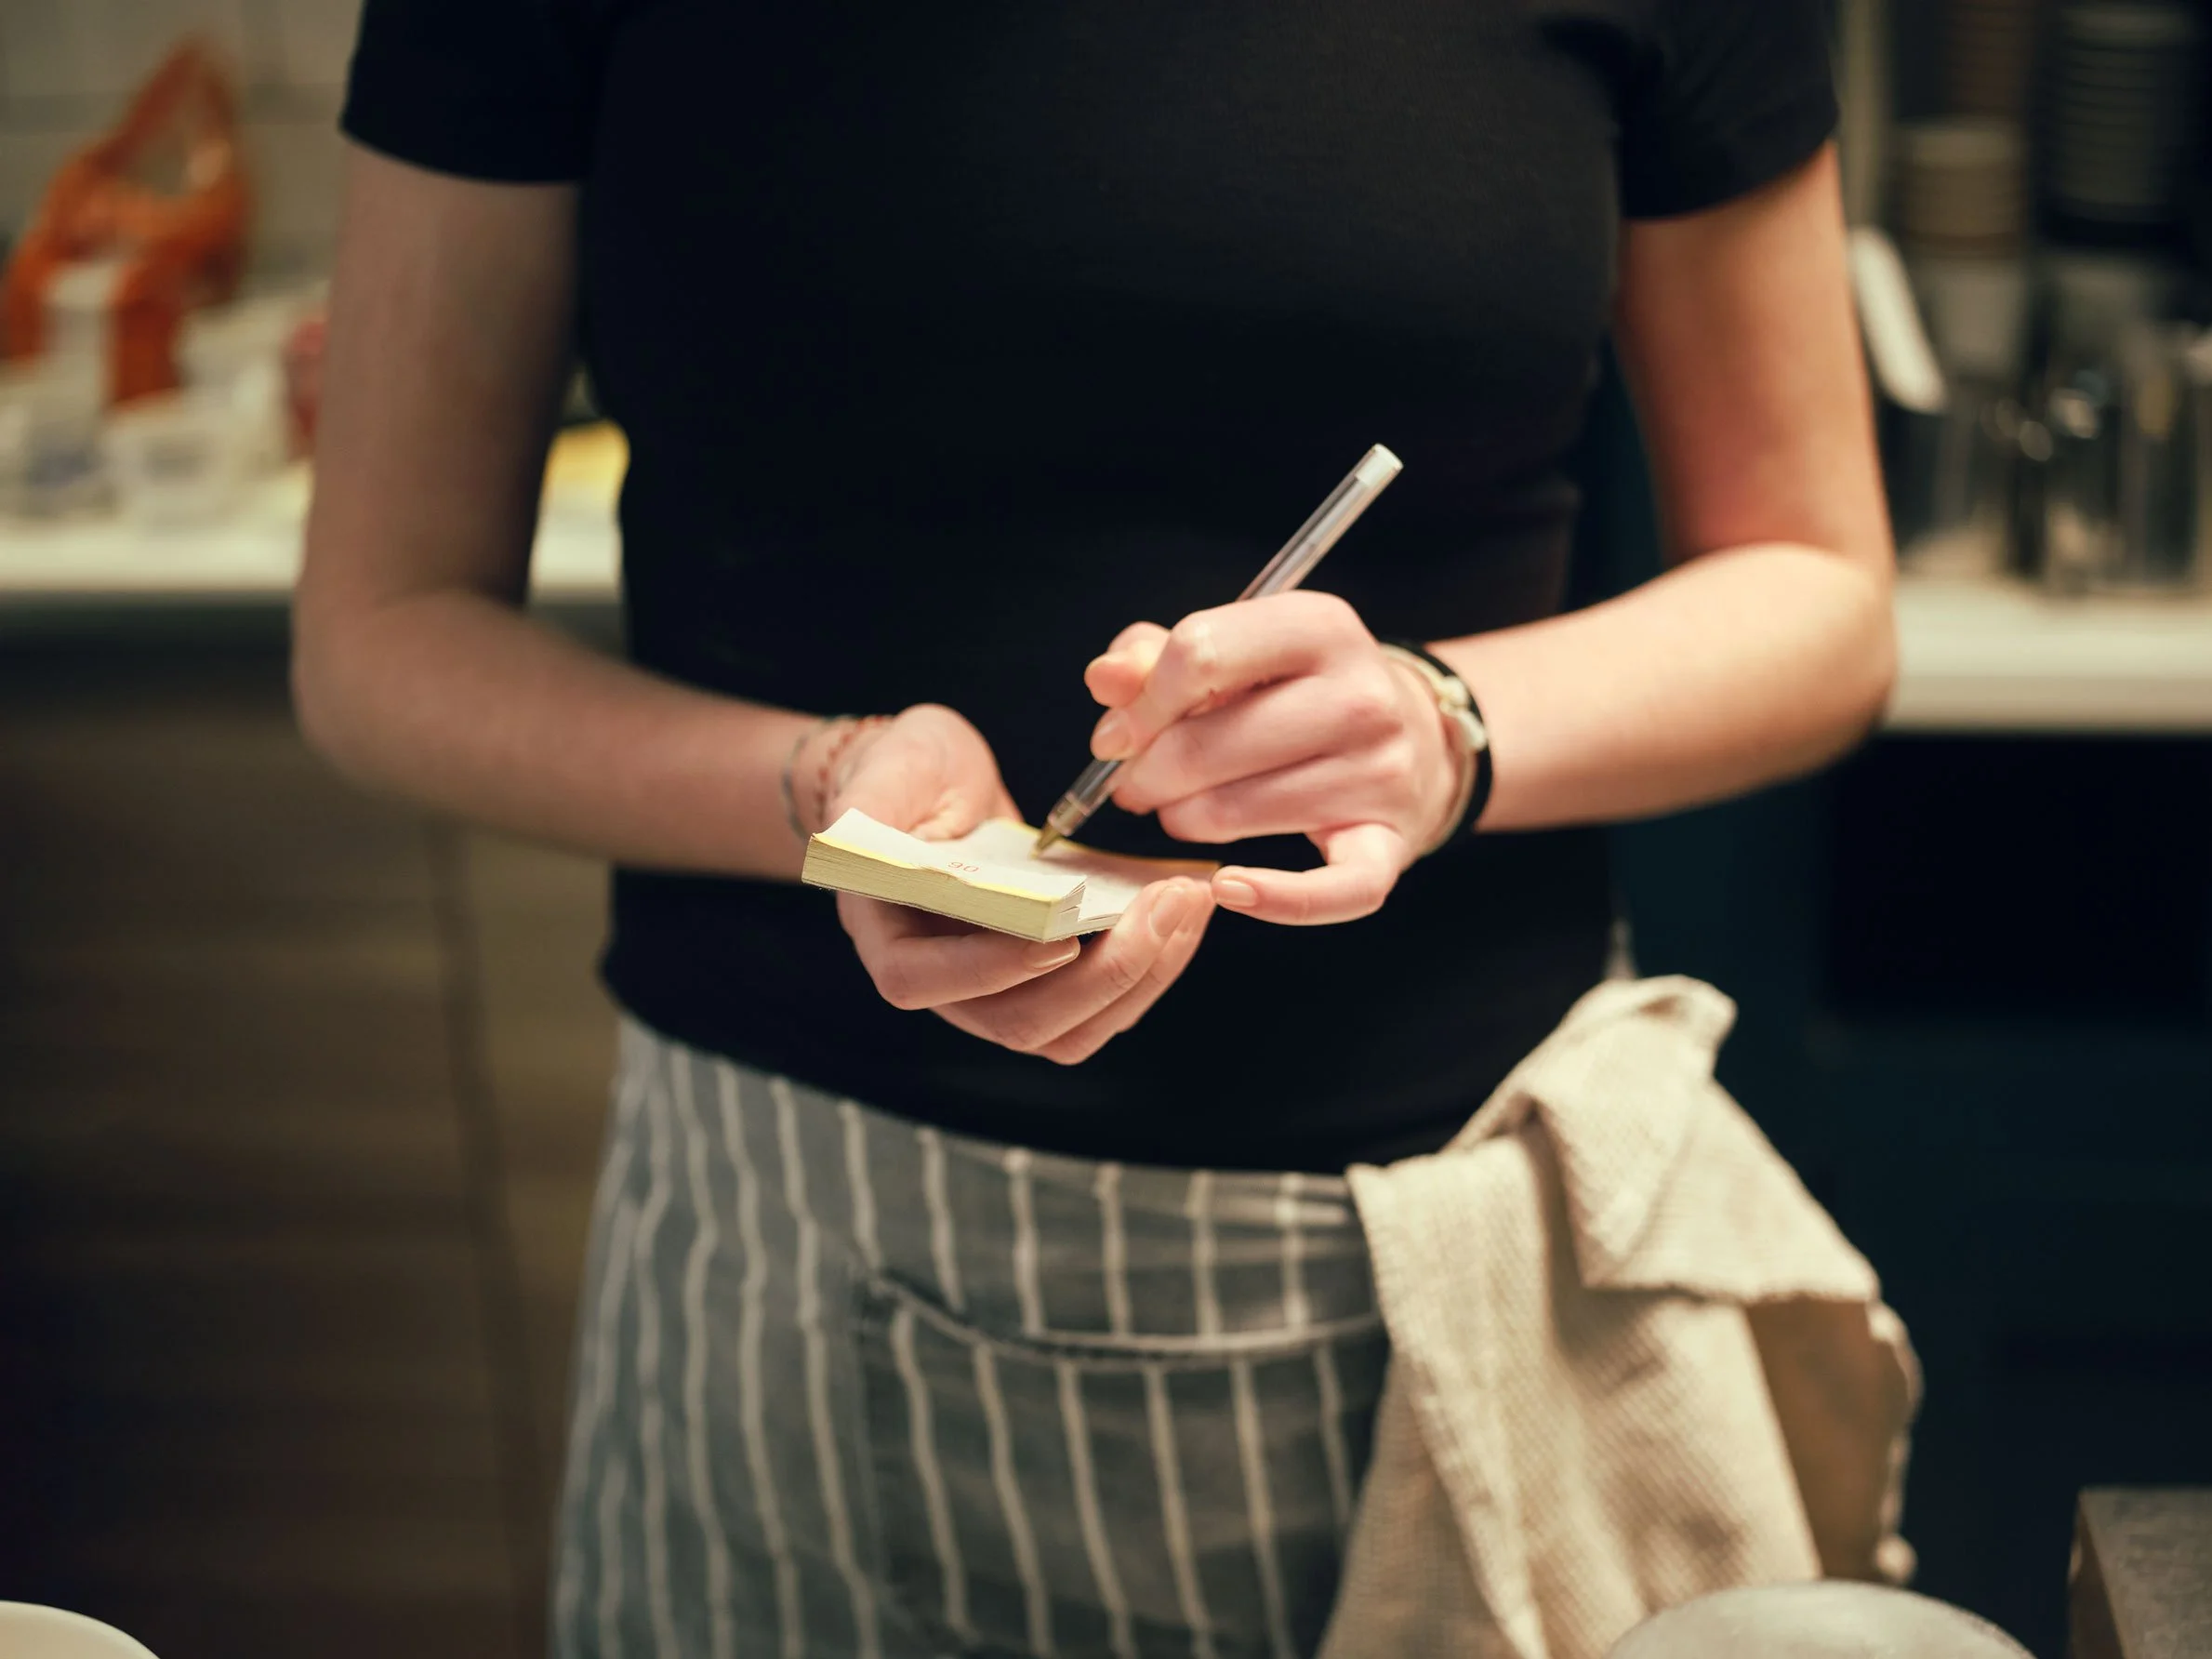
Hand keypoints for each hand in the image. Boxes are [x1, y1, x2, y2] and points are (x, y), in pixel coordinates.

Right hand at [819, 704, 1215, 1063]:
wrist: (934, 788)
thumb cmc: (904, 774)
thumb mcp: (884, 768)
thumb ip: (866, 807)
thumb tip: (850, 844)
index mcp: (886, 932)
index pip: (916, 982)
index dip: (986, 969)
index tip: (1059, 933)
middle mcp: (941, 981)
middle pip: (1017, 1022)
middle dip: (1103, 973)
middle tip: (1167, 905)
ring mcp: (997, 991)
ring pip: (1071, 1029)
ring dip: (1141, 978)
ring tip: (1187, 905)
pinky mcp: (1045, 982)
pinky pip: (1102, 1005)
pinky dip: (1151, 968)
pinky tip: (1183, 911)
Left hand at [1085, 592, 1461, 924]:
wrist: (1414, 738)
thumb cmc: (1301, 692)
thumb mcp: (1241, 654)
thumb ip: (1160, 658)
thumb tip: (1104, 678)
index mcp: (1320, 627)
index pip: (1200, 654)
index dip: (1139, 704)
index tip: (1117, 736)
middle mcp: (1360, 696)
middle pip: (1204, 744)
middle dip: (1147, 774)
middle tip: (1137, 785)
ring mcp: (1380, 773)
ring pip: (1234, 813)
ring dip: (1183, 821)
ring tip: (1180, 811)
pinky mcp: (1389, 844)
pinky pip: (1331, 891)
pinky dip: (1273, 899)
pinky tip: (1226, 888)